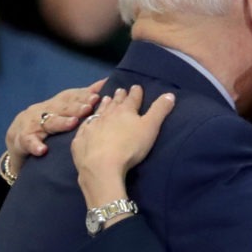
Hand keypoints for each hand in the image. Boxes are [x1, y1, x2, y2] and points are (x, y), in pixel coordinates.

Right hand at [6, 78, 104, 175]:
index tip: (97, 96)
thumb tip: (105, 83)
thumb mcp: (63, 110)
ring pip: (48, 122)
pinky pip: (28, 142)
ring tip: (72, 123)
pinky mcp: (22, 140)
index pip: (70, 97)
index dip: (83, 96)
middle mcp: (44, 111)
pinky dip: (35, 146)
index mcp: (56, 105)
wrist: (17, 138)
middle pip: (62, 108)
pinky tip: (42, 150)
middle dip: (75, 107)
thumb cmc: (46, 123)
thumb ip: (82, 98)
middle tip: (88, 108)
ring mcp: (32, 124)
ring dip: (61, 123)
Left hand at [72, 86, 175, 207]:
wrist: (100, 165)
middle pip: (114, 104)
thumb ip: (159, 111)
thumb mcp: (150, 128)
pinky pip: (84, 128)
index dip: (135, 93)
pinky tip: (87, 123)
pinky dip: (87, 123)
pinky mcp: (80, 140)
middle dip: (118, 97)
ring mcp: (91, 127)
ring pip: (98, 112)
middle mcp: (107, 115)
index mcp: (125, 112)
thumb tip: (170, 94)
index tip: (136, 86)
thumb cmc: (129, 146)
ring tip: (105, 99)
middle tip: (120, 90)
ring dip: (103, 105)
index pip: (132, 99)